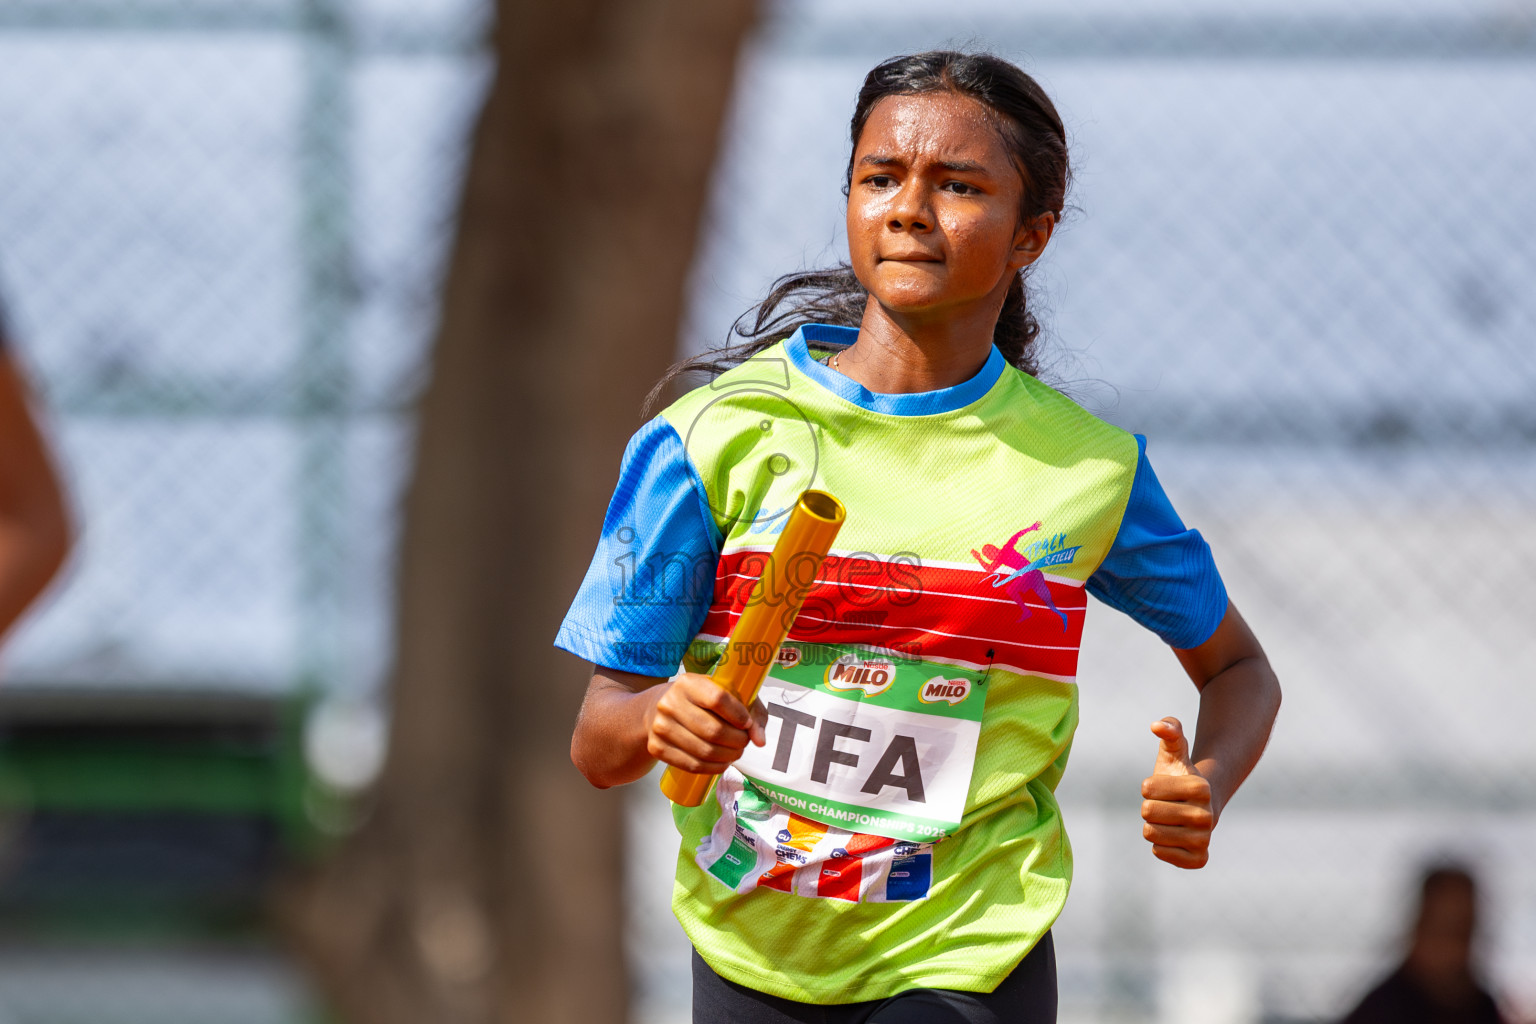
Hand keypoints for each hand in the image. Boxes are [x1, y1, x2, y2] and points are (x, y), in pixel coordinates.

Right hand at [643, 672, 766, 774]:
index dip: (738, 714)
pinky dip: (714, 768)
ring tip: (735, 753)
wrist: (658, 710)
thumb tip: (760, 740)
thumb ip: (751, 712)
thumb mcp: (725, 694)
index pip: (718, 699)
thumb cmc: (700, 701)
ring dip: (728, 757)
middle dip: (737, 741)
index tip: (747, 723)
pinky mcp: (657, 748)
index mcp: (688, 683)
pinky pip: (692, 765)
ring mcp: (660, 727)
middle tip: (744, 742)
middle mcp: (670, 703)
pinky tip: (722, 763)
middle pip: (713, 730)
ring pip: (704, 751)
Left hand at [1140, 717, 1213, 868]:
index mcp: (1201, 787)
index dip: (1149, 786)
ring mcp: (1205, 840)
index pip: (1147, 788)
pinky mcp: (1199, 860)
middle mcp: (1207, 816)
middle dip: (1150, 807)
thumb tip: (1157, 725)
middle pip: (1147, 813)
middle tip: (1167, 805)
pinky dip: (1160, 845)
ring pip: (1151, 834)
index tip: (1166, 787)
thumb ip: (1170, 730)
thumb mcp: (1175, 751)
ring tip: (1170, 820)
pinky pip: (1160, 853)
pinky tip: (1173, 837)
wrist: (1200, 808)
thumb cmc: (1180, 777)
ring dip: (1154, 826)